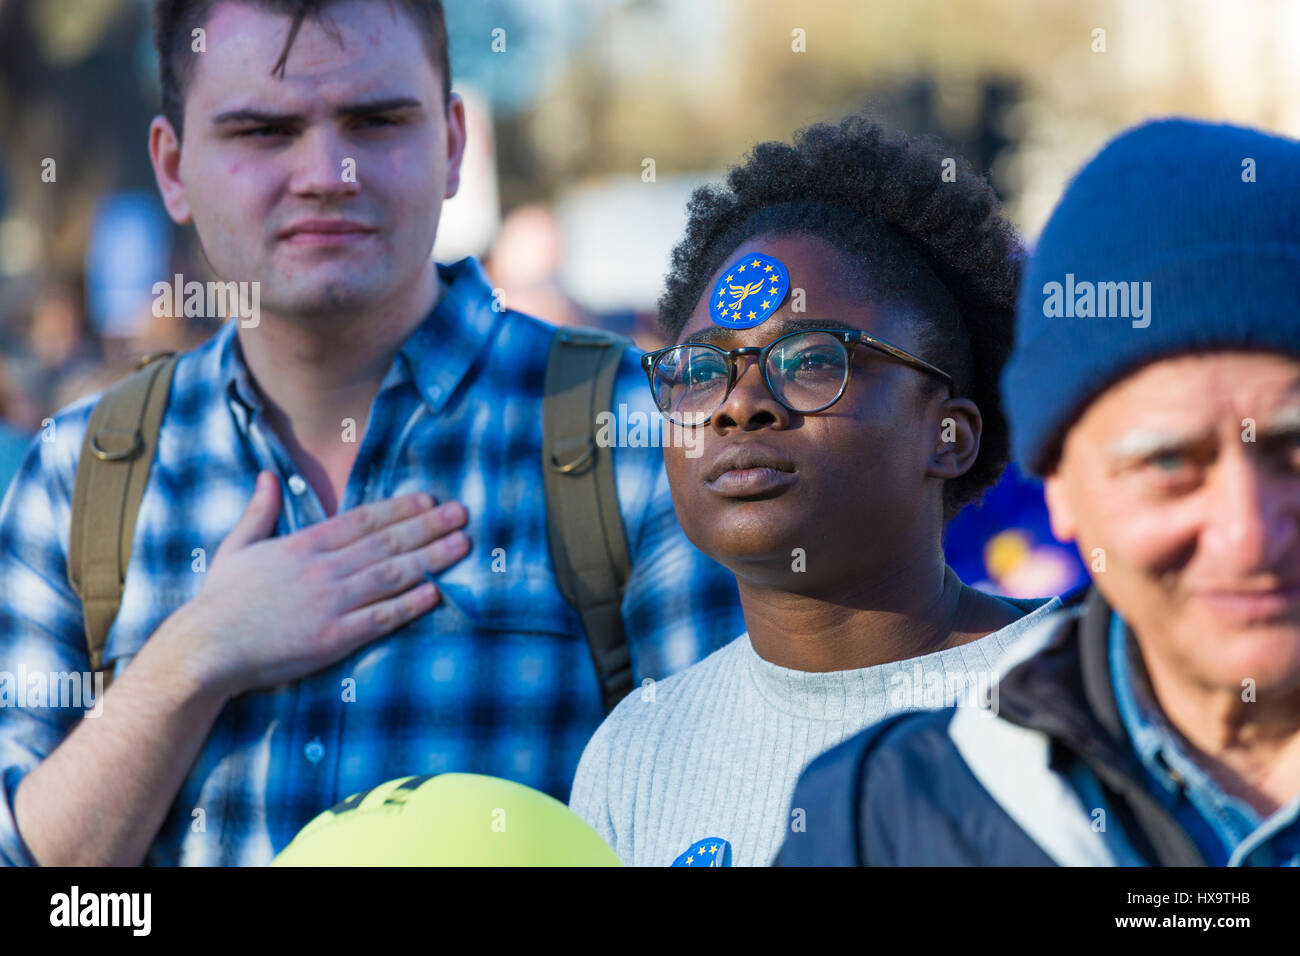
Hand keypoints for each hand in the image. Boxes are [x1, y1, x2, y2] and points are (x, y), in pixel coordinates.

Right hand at [164, 471, 469, 698]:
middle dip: (429, 526)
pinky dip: (411, 603)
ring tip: (463, 544)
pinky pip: (382, 617)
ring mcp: (332, 603)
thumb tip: (269, 475)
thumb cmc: (219, 601)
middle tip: (463, 513)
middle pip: (387, 542)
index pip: (363, 520)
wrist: (206, 649)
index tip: (430, 499)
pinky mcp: (335, 638)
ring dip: (432, 558)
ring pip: (393, 574)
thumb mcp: (237, 547)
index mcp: (303, 544)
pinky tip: (437, 591)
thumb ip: (260, 511)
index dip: (400, 508)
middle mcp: (324, 568)